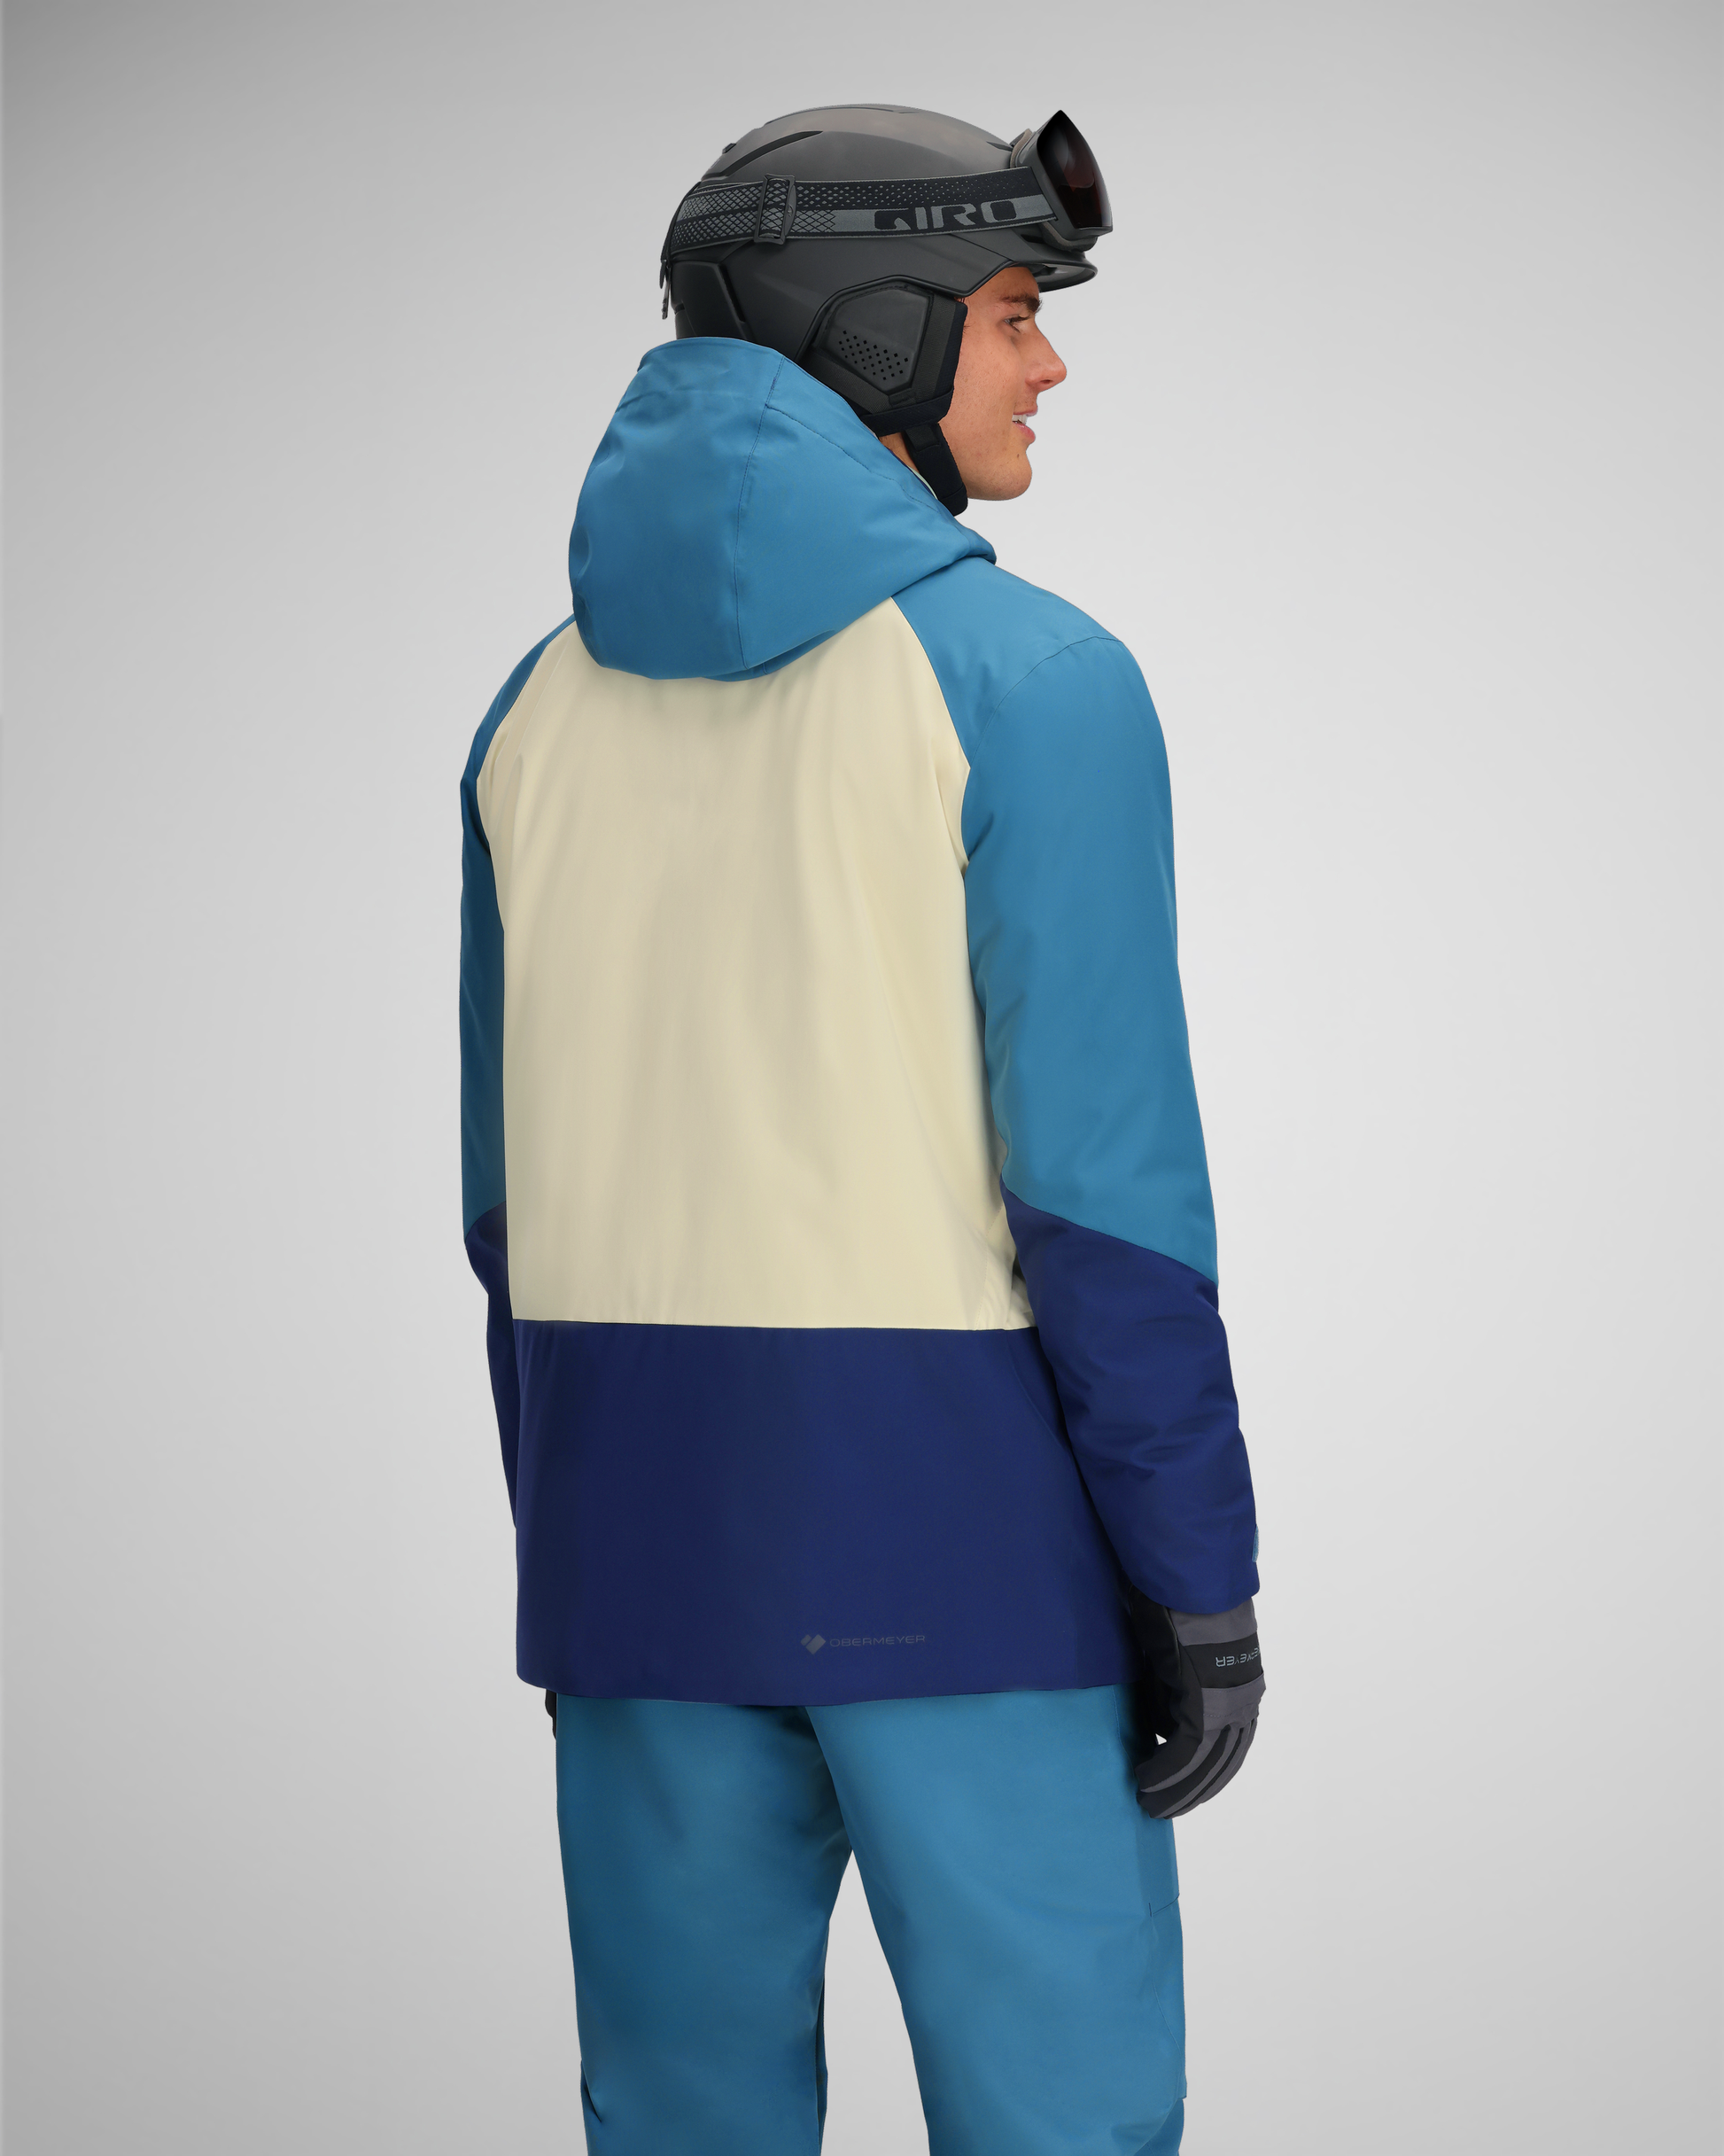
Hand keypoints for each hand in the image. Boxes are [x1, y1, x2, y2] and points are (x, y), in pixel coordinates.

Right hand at [1129, 1593, 1262, 1817]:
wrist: (1186, 1575)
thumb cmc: (1177, 1598)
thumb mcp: (1177, 1651)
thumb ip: (1174, 1687)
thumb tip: (1162, 1724)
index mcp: (1240, 1687)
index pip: (1229, 1745)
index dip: (1204, 1773)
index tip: (1178, 1790)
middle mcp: (1241, 1699)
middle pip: (1221, 1762)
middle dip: (1190, 1790)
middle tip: (1160, 1808)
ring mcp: (1227, 1702)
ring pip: (1206, 1764)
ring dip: (1176, 1789)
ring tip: (1148, 1804)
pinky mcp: (1205, 1701)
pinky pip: (1185, 1751)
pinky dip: (1164, 1771)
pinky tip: (1144, 1783)